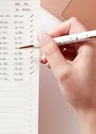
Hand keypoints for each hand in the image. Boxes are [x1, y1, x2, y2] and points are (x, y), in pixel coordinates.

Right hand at [38, 17, 95, 133]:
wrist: (91, 107)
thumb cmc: (83, 93)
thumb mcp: (62, 71)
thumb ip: (51, 52)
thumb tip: (42, 38)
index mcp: (89, 46)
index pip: (71, 26)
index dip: (56, 31)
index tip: (46, 40)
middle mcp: (89, 47)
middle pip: (67, 34)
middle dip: (53, 42)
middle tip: (44, 51)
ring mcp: (86, 53)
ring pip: (66, 43)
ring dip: (54, 50)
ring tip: (47, 60)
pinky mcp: (83, 59)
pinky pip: (68, 51)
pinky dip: (58, 56)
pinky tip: (53, 63)